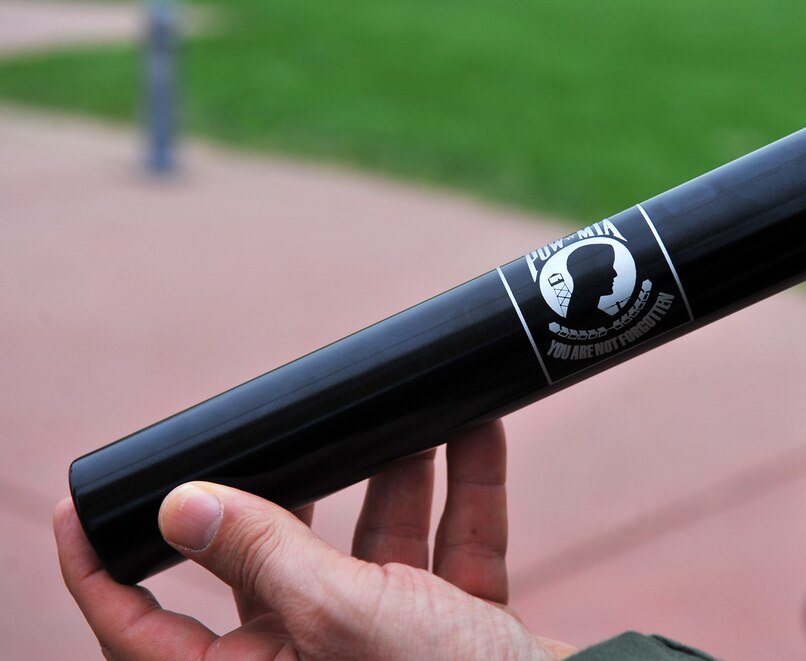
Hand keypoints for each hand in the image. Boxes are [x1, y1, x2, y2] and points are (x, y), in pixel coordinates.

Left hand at [54, 420, 576, 659]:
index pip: (147, 634)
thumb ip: (263, 556)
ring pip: (375, 543)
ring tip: (412, 413)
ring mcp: (387, 646)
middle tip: (289, 429)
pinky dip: (464, 492)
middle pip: (274, 564)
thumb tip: (180, 504)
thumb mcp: (343, 617)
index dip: (104, 575)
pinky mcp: (452, 628)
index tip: (82, 509)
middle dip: (296, 487)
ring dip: (399, 472)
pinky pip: (449, 548)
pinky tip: (478, 431)